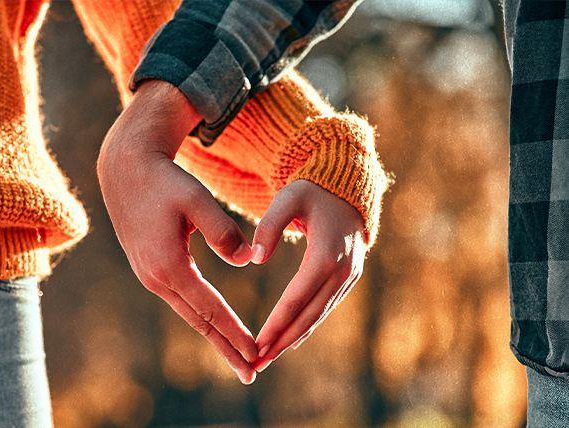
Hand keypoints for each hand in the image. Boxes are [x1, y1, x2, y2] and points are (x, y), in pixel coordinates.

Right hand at [97, 80, 256, 383]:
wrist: (127, 170)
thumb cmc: (165, 181)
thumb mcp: (197, 200)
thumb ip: (223, 231)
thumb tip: (246, 260)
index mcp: (169, 265)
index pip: (210, 308)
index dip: (235, 332)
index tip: (256, 353)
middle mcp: (156, 278)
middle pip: (198, 322)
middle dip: (226, 349)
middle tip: (251, 373)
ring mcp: (150, 276)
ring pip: (190, 314)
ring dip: (215, 337)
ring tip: (238, 357)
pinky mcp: (151, 269)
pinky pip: (182, 301)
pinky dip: (202, 318)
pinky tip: (214, 326)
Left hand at [251, 180, 366, 371]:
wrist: (346, 186)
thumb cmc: (312, 191)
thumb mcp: (288, 198)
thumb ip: (268, 226)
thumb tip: (254, 259)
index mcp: (326, 254)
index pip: (297, 298)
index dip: (276, 324)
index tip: (257, 344)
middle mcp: (342, 270)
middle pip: (308, 315)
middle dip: (282, 341)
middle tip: (256, 363)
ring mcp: (349, 276)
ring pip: (319, 315)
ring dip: (293, 338)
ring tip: (268, 358)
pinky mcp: (349, 277)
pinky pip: (326, 307)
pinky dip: (308, 325)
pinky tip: (292, 340)